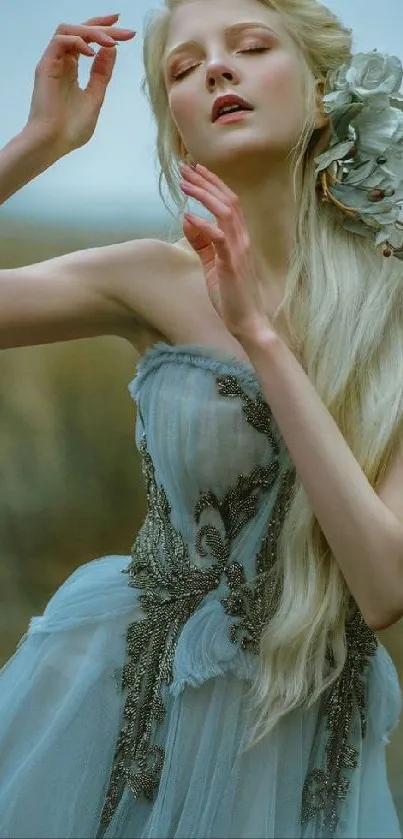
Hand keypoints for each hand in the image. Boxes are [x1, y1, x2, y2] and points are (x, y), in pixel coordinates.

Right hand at [26, 14, 135, 153]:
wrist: (53, 143)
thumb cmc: (71, 128)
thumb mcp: (95, 97)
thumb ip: (102, 74)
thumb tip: (112, 49)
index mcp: (71, 70)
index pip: (88, 41)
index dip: (106, 31)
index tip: (127, 33)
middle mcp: (61, 62)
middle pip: (81, 31)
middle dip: (105, 26)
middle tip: (125, 31)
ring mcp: (53, 63)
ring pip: (69, 30)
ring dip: (93, 32)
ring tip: (111, 42)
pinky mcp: (45, 65)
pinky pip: (60, 41)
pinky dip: (78, 42)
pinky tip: (92, 53)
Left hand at [180, 163, 274, 344]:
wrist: (247, 321)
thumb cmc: (231, 296)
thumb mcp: (212, 264)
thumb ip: (201, 242)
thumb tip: (188, 219)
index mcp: (239, 238)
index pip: (228, 203)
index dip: (212, 184)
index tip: (194, 170)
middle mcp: (242, 239)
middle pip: (227, 200)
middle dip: (206, 181)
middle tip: (185, 167)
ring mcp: (239, 250)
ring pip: (225, 212)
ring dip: (204, 195)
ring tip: (185, 183)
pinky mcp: (232, 264)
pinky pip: (220, 238)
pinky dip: (204, 225)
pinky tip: (189, 216)